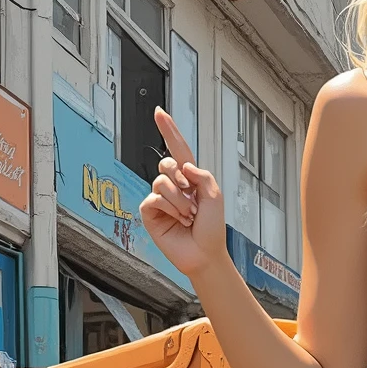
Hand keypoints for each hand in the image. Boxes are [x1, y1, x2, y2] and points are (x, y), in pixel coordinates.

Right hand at [138, 106, 226, 280]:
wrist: (204, 254)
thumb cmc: (212, 229)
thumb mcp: (215, 197)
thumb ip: (202, 175)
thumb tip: (183, 166)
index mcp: (190, 179)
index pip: (178, 149)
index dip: (168, 130)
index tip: (159, 112)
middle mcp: (174, 186)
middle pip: (166, 163)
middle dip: (180, 180)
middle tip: (192, 200)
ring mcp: (161, 199)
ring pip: (161, 182)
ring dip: (179, 201)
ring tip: (189, 216)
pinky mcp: (151, 212)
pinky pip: (153, 198)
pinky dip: (169, 209)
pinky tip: (178, 221)